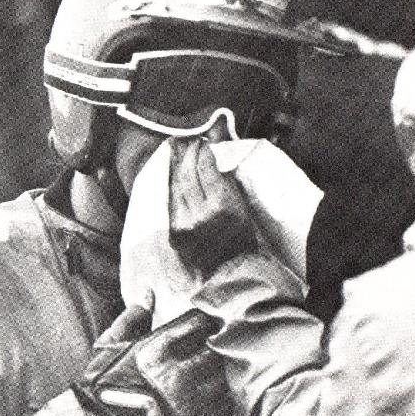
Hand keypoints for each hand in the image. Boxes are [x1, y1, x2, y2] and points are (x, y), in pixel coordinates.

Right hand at [73, 308, 233, 415]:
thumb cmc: (102, 389)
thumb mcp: (108, 347)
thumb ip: (130, 319)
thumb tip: (147, 295)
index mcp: (157, 349)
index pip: (200, 322)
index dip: (206, 321)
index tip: (205, 324)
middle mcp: (178, 373)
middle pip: (219, 347)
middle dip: (218, 344)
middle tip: (215, 345)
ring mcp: (191, 401)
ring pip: (226, 375)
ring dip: (222, 370)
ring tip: (213, 369)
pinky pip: (226, 405)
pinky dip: (223, 396)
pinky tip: (211, 393)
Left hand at [168, 137, 256, 275]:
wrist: (232, 270)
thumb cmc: (242, 237)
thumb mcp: (241, 204)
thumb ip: (225, 179)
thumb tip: (211, 155)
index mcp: (221, 205)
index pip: (205, 168)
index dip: (202, 152)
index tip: (203, 144)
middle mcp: (200, 214)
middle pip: (187, 175)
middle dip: (187, 156)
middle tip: (189, 145)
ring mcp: (185, 225)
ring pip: (176, 189)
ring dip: (177, 170)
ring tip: (181, 157)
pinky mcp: (175, 234)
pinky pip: (172, 206)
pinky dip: (173, 190)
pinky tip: (176, 181)